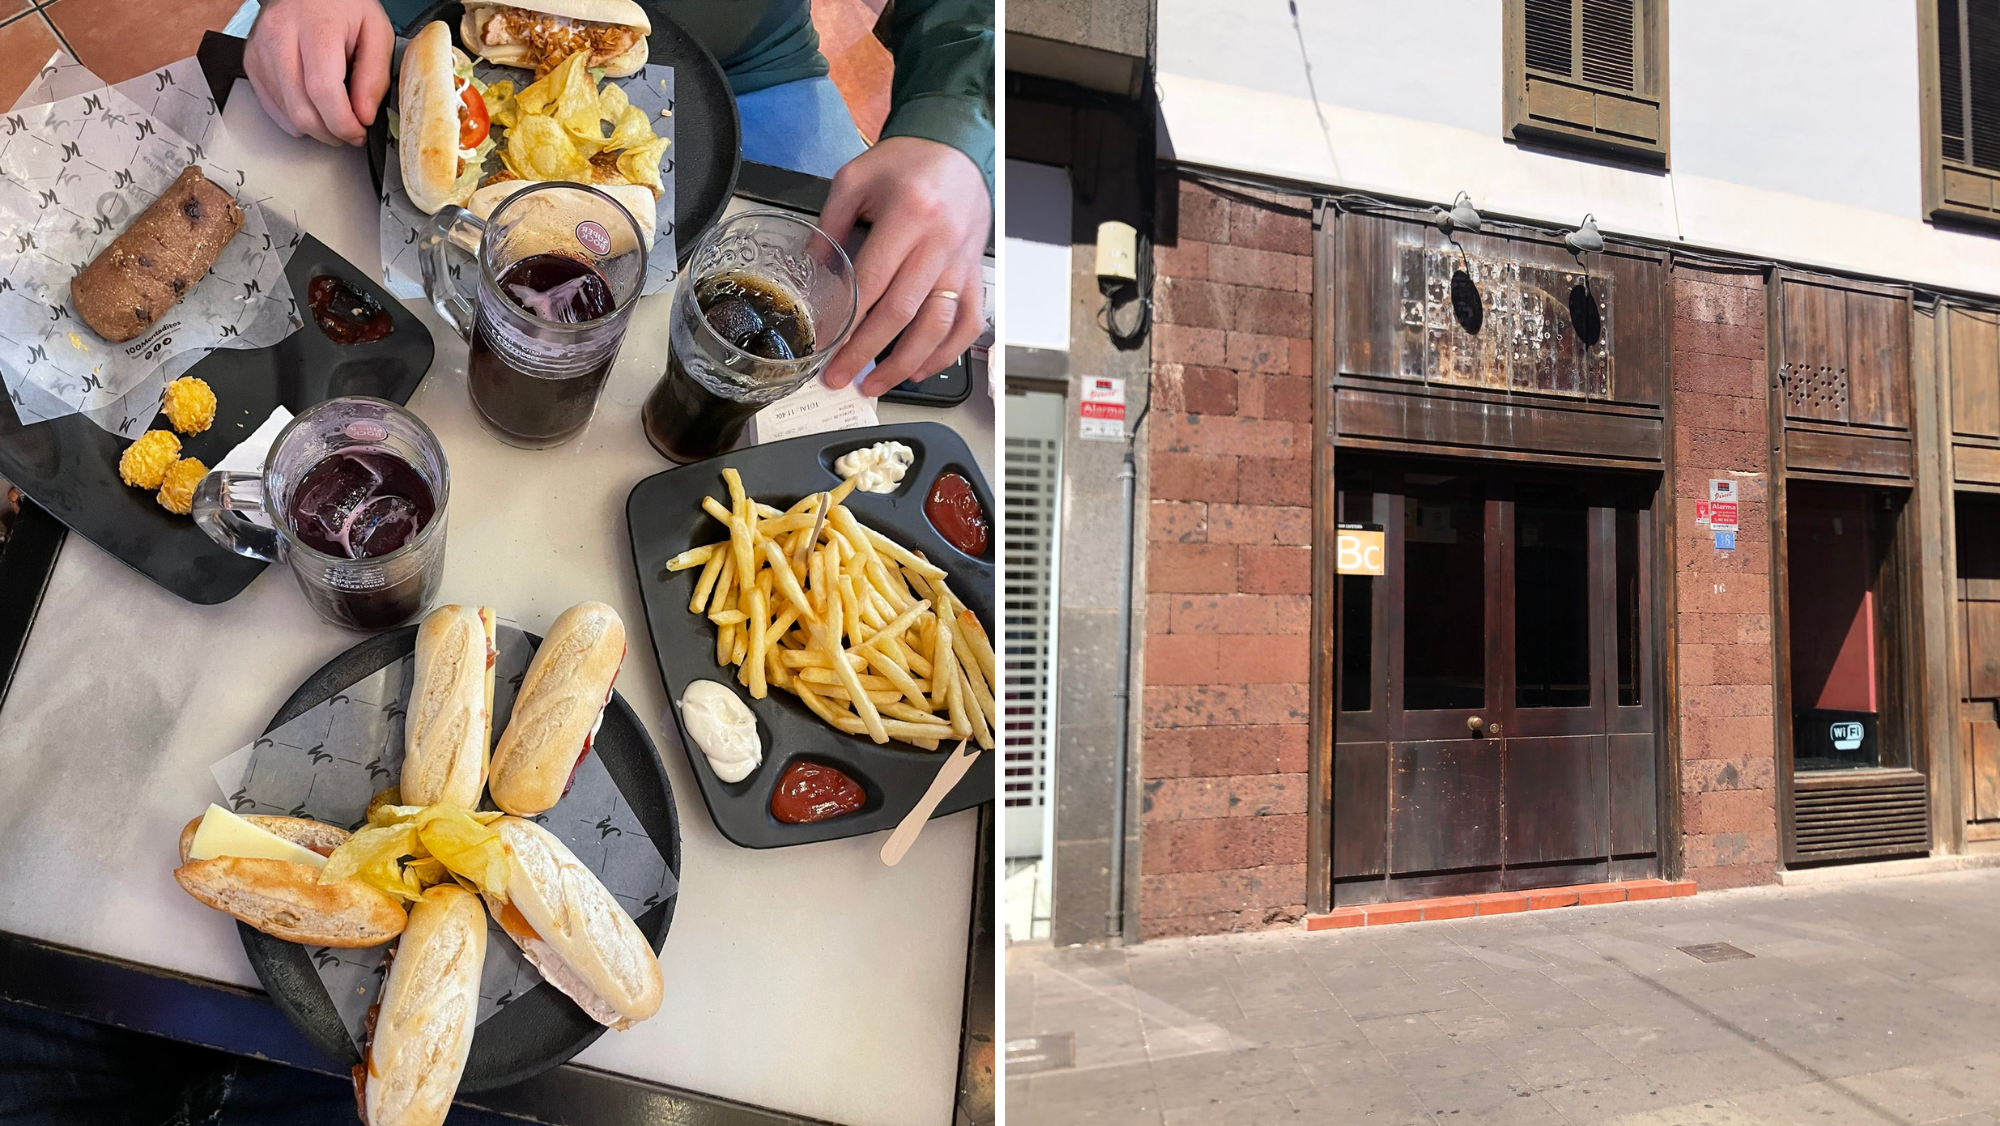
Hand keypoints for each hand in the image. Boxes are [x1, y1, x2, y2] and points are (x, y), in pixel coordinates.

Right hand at [244, 0, 393, 146]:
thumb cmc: (342, 5)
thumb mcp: (376, 31)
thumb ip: (374, 75)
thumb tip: (364, 115)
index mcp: (315, 27)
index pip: (323, 90)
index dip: (343, 123)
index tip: (359, 131)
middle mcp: (280, 37)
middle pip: (301, 109)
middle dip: (331, 132)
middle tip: (350, 131)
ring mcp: (261, 51)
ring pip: (286, 114)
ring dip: (315, 127)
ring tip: (335, 116)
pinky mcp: (251, 62)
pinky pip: (272, 108)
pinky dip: (296, 119)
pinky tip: (313, 107)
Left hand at [818, 137, 989, 397]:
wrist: (955, 148)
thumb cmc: (904, 163)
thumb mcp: (854, 180)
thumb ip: (829, 226)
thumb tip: (810, 276)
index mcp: (907, 215)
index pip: (872, 282)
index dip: (847, 321)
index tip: (823, 347)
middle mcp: (939, 243)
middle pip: (902, 313)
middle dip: (867, 353)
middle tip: (839, 379)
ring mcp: (961, 263)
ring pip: (938, 327)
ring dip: (905, 364)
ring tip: (875, 385)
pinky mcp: (975, 275)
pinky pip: (968, 324)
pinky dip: (945, 353)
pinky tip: (919, 370)